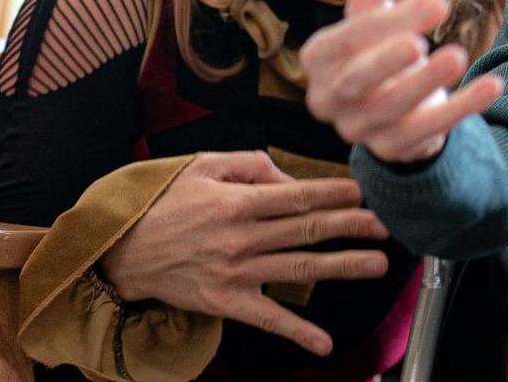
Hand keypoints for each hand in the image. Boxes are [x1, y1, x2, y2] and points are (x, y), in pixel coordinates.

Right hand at [97, 151, 389, 356]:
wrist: (120, 252)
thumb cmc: (163, 203)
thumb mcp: (201, 166)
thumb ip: (249, 164)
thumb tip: (288, 177)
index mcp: (238, 202)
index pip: (298, 196)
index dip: (335, 193)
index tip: (365, 190)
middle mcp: (242, 238)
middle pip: (309, 230)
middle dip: (353, 225)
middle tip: (387, 224)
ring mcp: (236, 272)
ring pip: (300, 268)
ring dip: (343, 266)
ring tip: (377, 263)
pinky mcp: (226, 302)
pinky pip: (268, 318)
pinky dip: (298, 332)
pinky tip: (325, 343)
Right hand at [300, 0, 502, 163]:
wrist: (392, 105)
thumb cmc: (376, 50)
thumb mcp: (371, 21)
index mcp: (319, 61)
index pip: (344, 41)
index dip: (384, 22)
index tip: (434, 3)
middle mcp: (330, 99)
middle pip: (356, 80)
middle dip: (387, 60)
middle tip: (420, 43)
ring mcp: (359, 129)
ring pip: (392, 108)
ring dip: (426, 83)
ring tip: (457, 57)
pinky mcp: (393, 148)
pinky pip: (428, 130)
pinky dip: (462, 108)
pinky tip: (492, 86)